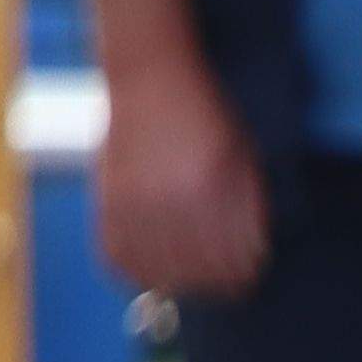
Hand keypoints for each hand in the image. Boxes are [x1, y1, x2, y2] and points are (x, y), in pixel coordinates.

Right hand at [91, 55, 267, 304]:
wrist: (151, 78)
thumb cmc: (207, 117)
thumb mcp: (244, 159)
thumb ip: (250, 208)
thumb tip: (253, 256)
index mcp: (216, 190)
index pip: (238, 261)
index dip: (246, 276)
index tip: (246, 277)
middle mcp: (175, 200)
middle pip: (203, 273)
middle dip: (218, 282)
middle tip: (221, 282)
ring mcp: (138, 202)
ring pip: (163, 273)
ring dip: (180, 281)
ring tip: (189, 276)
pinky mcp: (108, 201)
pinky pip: (121, 259)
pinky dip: (140, 270)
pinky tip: (154, 267)